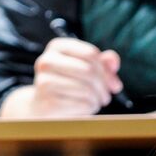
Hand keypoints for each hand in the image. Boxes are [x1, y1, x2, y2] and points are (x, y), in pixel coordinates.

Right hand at [0, 37, 122, 117]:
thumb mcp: (86, 69)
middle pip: (89, 71)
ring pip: (87, 89)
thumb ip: (102, 62)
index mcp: (57, 47)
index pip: (91, 54)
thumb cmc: (68, 85)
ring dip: (97, 99)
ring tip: (95, 103)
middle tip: (106, 97)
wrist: (42, 107)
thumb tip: (112, 61)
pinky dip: (89, 109)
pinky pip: (82, 105)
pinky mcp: (46, 103)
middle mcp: (45, 61)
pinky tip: (85, 109)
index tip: (113, 84)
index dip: (107, 71)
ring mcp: (43, 82)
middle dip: (104, 87)